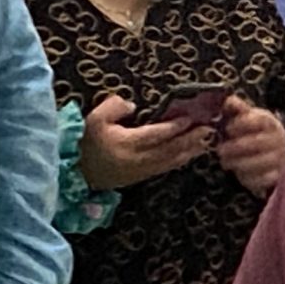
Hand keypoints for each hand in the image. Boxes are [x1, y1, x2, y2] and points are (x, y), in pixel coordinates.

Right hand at [81, 94, 214, 192]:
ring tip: (206, 141)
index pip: (156, 134)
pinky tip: (190, 153)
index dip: (174, 127)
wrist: (76, 171)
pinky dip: (180, 160)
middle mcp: (138, 159)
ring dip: (190, 151)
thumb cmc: (85, 142)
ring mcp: (141, 170)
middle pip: (170, 149)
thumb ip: (113, 107)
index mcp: (127, 143)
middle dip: (191, 139)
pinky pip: (165, 168)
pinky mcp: (141, 177)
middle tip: (208, 129)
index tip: (190, 118)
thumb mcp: (94, 118)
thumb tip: (132, 106)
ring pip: (171, 161)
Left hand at [215, 102, 284, 197]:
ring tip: (225, 162)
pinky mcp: (277, 175)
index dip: (243, 124)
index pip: (259, 120)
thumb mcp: (247, 118)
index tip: (228, 128)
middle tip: (220, 149)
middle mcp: (278, 140)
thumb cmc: (254, 132)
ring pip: (261, 162)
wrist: (274, 151)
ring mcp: (279, 158)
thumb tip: (228, 100)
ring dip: (239, 163)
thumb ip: (237, 109)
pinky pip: (264, 179)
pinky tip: (238, 173)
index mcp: (269, 123)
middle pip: (258, 143)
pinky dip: (249, 177)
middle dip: (236, 147)